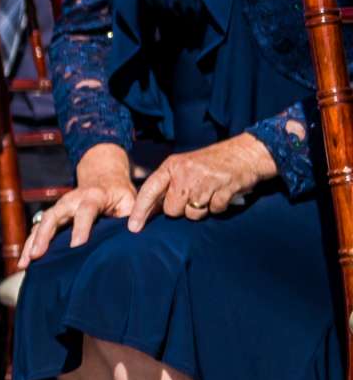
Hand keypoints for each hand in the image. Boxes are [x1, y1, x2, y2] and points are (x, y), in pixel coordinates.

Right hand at [25, 143, 133, 261]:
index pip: (86, 211)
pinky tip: (24, 262)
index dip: (81, 227)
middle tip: (37, 255)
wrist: (102, 177)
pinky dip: (29, 245)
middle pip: (53, 216)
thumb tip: (133, 233)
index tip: (77, 245)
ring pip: (41, 223)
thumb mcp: (131, 200)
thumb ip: (132, 215)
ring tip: (24, 263)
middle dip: (43, 236)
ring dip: (31, 243)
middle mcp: (71, 200)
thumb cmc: (119, 193)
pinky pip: (38, 229)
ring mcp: (59, 208)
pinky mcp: (53, 216)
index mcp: (94, 196)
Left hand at [128, 134, 273, 230]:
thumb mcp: (184, 166)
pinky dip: (218, 207)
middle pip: (172, 210)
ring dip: (201, 210)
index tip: (133, 227)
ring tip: (209, 193)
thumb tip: (150, 211)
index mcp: (172, 166)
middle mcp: (185, 173)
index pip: (149, 190)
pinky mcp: (224, 190)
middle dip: (181, 209)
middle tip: (194, 196)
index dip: (140, 210)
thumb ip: (168, 185)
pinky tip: (221, 193)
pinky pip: (214, 211)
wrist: (246, 152)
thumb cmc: (212, 162)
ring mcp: (205, 182)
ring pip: (193, 214)